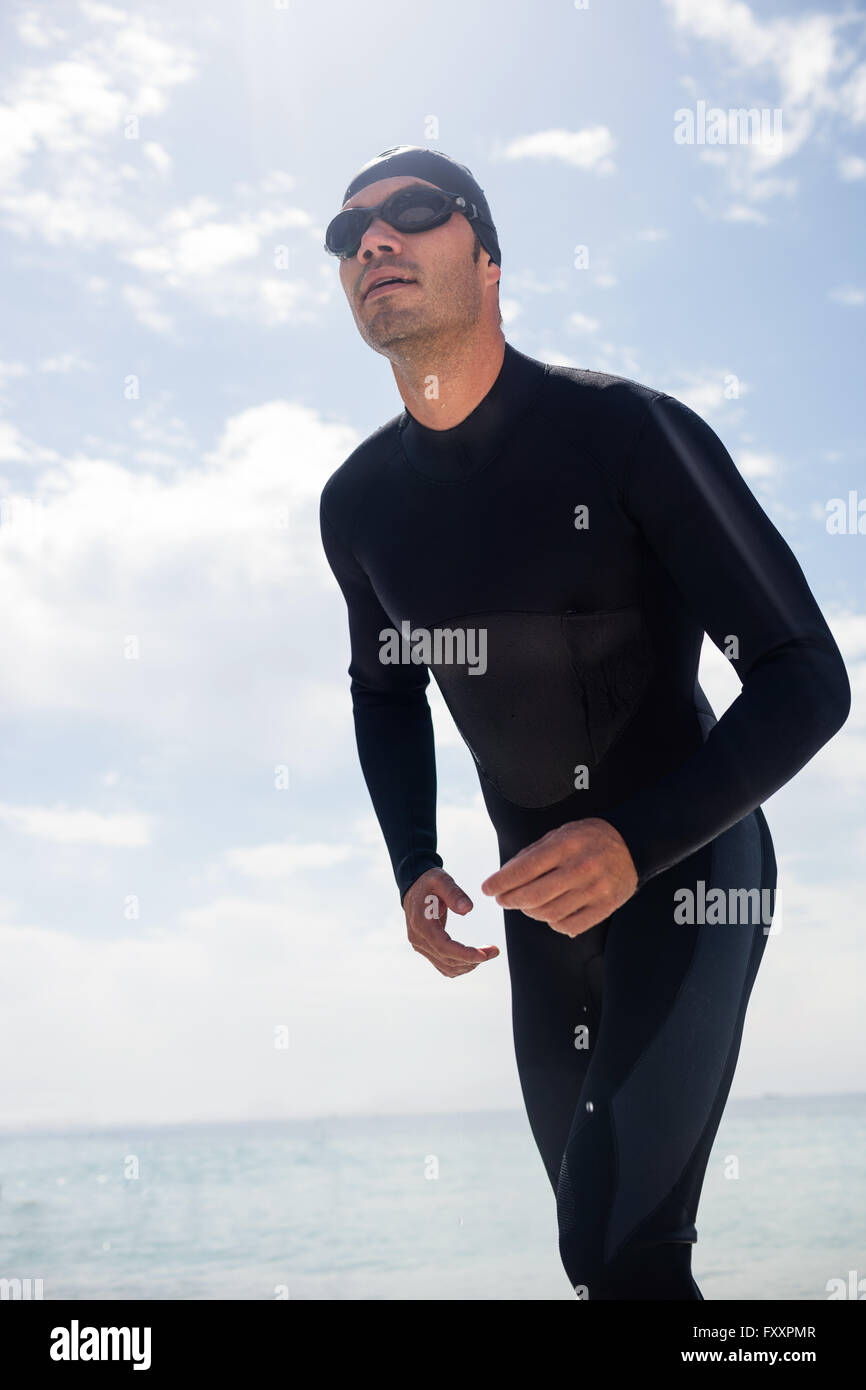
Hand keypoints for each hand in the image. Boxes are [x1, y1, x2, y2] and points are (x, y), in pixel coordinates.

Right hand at [403, 867, 499, 977]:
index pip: (443, 947)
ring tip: (487, 953)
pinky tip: (474, 958)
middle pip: (447, 959)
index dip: (464, 954)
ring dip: (468, 965)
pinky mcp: (426, 949)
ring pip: (446, 967)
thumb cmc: (429, 883)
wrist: (415, 888)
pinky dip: (460, 966)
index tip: (485, 955)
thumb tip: (468, 909)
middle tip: (494, 951)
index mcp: (421, 923)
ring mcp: (420, 946)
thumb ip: (454, 894)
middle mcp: (418, 939)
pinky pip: (443, 966)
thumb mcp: (441, 880)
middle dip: (473, 959)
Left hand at [480, 818, 637, 936]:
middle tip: (502, 899)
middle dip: (510, 900)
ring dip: (530, 912)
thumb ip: (532, 854)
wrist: (631, 845)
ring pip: (549, 914)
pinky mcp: (605, 906)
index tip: (487, 889)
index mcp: (566, 845)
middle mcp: (581, 868)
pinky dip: (553, 923)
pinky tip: (550, 913)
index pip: (525, 868)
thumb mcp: (560, 834)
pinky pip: (569, 926)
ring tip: (526, 905)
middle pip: (534, 896)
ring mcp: (595, 889)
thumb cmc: (588, 838)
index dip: (501, 882)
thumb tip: (503, 877)